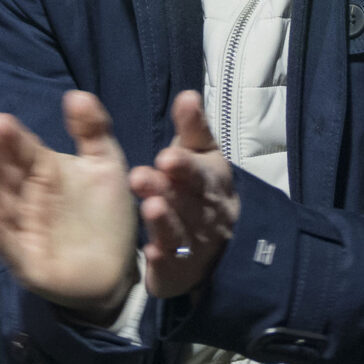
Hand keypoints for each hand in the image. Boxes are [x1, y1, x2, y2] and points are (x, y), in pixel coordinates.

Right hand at [0, 92, 138, 321]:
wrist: (120, 269)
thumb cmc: (107, 214)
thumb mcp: (106, 165)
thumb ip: (93, 129)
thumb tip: (75, 94)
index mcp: (43, 171)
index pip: (21, 149)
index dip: (8, 135)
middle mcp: (26, 197)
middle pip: (2, 173)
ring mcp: (23, 229)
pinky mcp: (26, 261)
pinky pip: (7, 244)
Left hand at [130, 91, 239, 299]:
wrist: (223, 245)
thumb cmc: (202, 188)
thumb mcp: (202, 155)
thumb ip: (193, 128)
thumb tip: (187, 94)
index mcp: (211, 180)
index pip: (200, 171)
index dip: (185, 166)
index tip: (166, 156)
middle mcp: (205, 212)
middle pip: (187, 201)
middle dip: (167, 190)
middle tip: (140, 177)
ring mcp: (194, 243)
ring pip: (179, 231)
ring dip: (164, 221)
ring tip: (150, 208)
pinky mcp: (179, 269)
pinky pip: (172, 265)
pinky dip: (163, 260)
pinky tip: (149, 254)